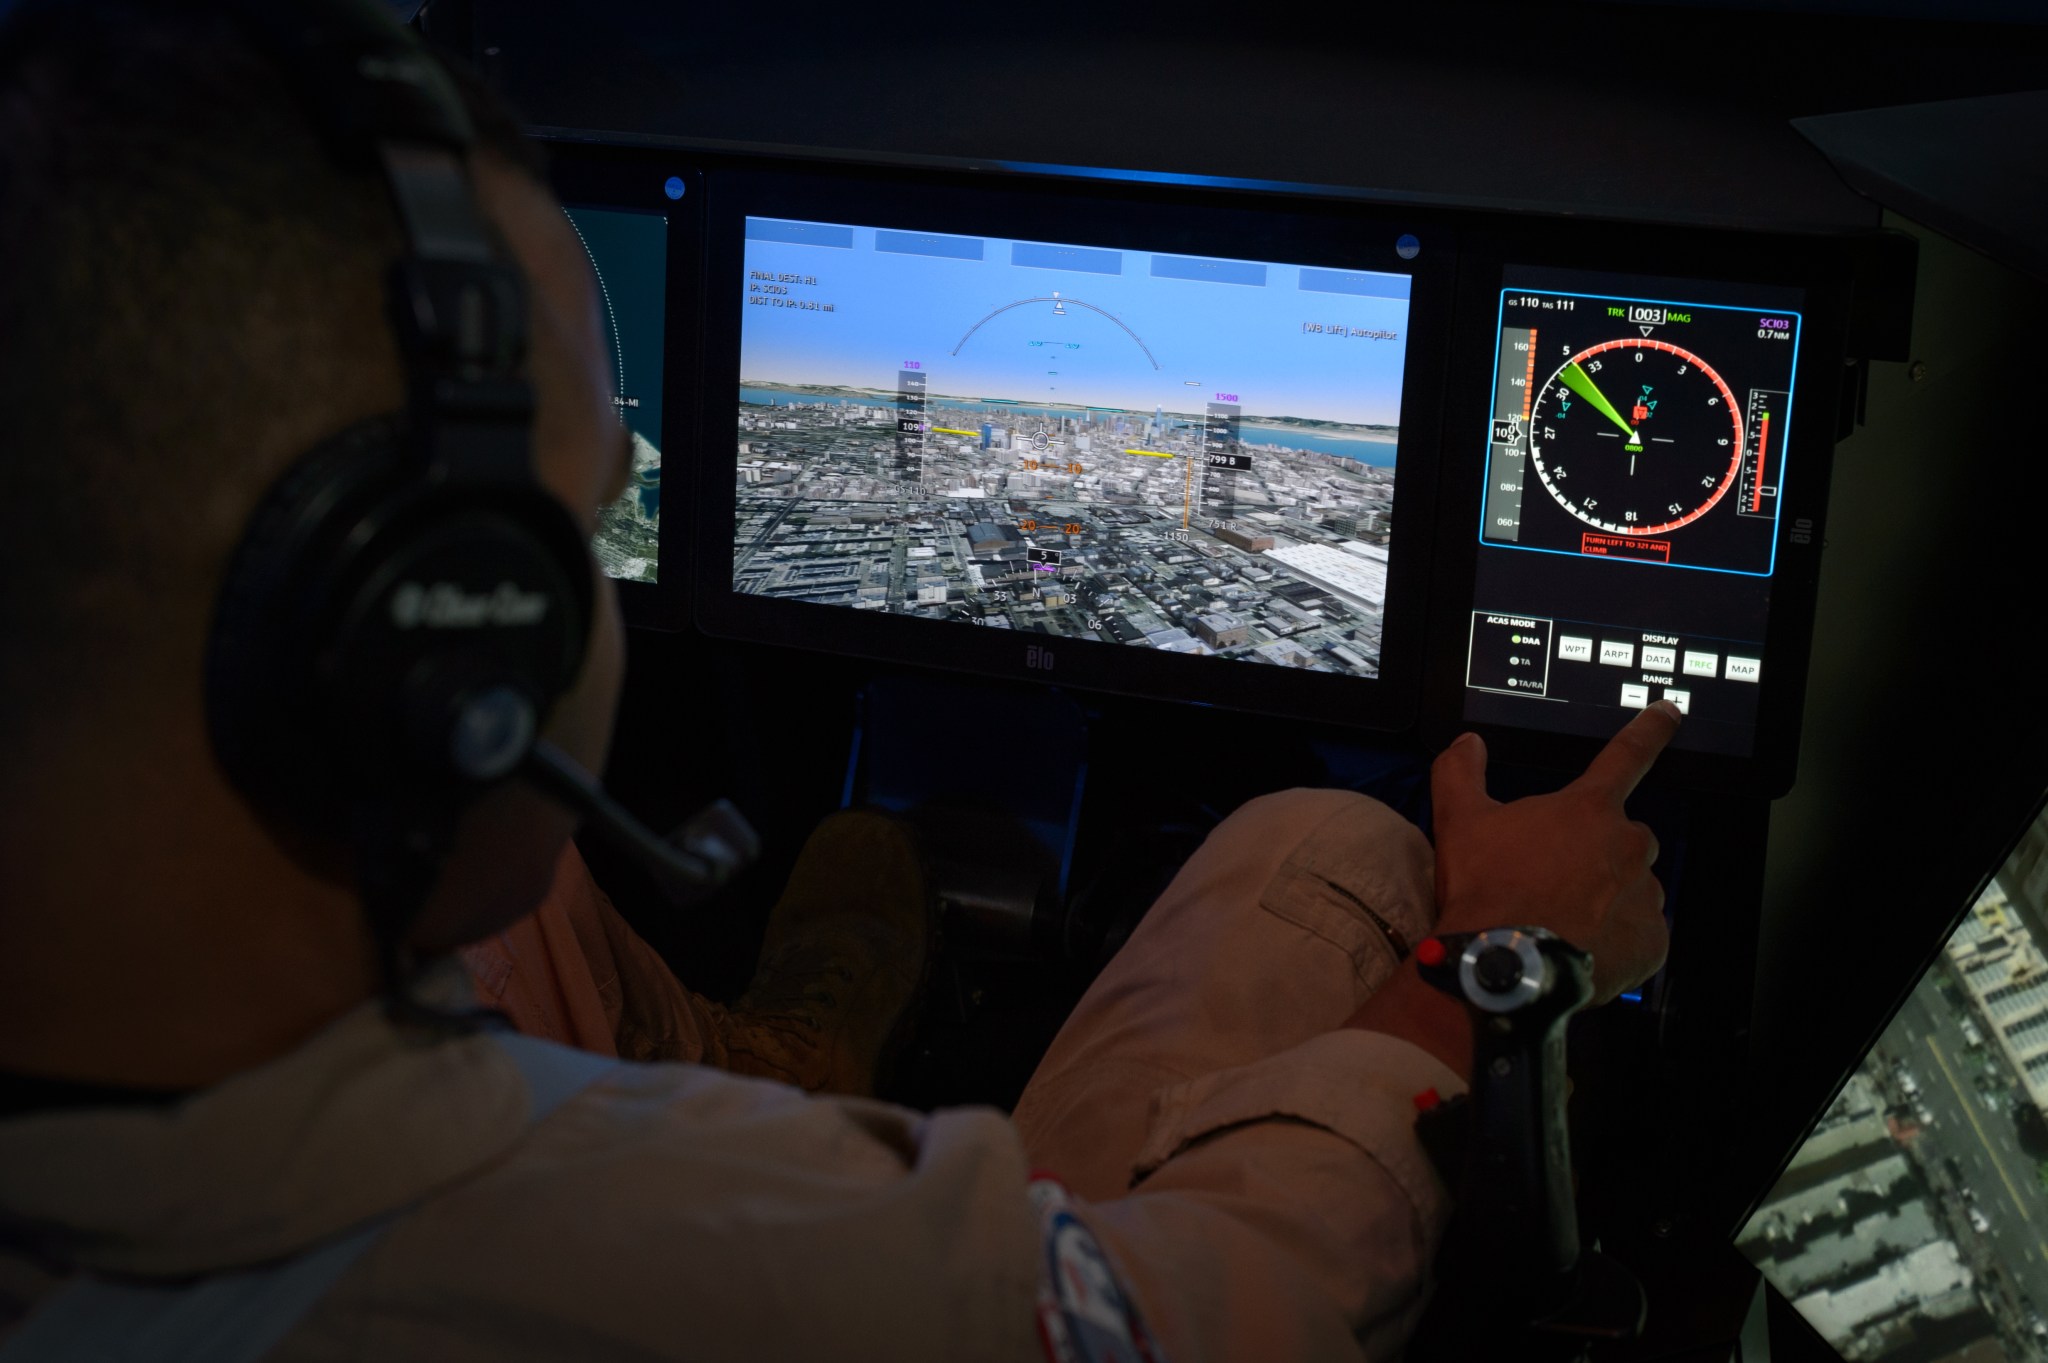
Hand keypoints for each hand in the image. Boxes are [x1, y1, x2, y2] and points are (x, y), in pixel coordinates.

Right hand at [1430, 702, 1680, 1003]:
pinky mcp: (1651, 942)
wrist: (1505, 965)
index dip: (1650, 730)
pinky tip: (1581, 946)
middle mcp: (1628, 846)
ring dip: (1608, 896)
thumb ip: (1461, 772)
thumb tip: (1467, 744)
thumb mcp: (1460, 821)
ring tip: (1562, 918)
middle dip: (1598, 851)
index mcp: (1588, 810)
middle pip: (1624, 837)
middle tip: (1555, 878)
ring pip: (1633, 887)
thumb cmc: (1487, 889)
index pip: (1627, 756)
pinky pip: (1640, 934)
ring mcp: (1644, 896)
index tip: (1669, 712)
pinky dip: (1617, 939)